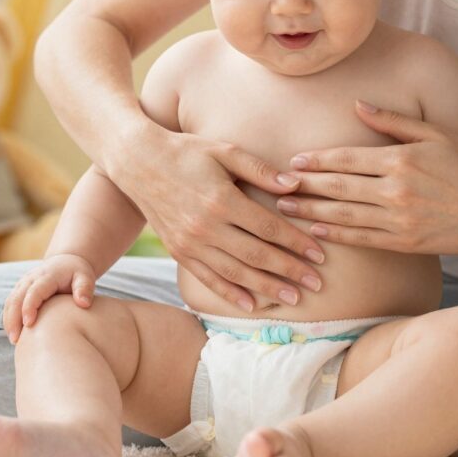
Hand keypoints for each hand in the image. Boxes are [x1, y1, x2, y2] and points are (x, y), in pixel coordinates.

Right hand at [4, 254, 96, 343]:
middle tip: (16, 340)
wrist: (66, 262)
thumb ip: (85, 288)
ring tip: (14, 341)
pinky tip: (14, 334)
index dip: (29, 307)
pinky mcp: (20, 290)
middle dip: (13, 319)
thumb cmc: (77, 273)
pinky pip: (10, 305)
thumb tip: (83, 304)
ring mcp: (23, 284)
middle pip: (16, 298)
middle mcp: (31, 278)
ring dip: (9, 321)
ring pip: (10, 302)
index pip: (34, 291)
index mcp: (47, 275)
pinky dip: (9, 319)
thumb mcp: (85, 277)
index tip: (29, 324)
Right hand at [108, 125, 326, 312]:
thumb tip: (295, 185)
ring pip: (236, 273)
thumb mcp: (225, 151)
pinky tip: (250, 305)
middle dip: (290, 271)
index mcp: (222, 200)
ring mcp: (190, 243)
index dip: (297, 243)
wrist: (137, 162)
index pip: (269, 228)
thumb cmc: (186, 151)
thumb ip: (260, 170)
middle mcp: (206, 227)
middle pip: (257, 255)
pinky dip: (230, 294)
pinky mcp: (178, 252)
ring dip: (267, 288)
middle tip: (317, 284)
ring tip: (293, 299)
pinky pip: (208, 278)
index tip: (319, 254)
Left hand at [278, 101, 457, 255]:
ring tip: (286, 208)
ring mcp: (400, 219)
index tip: (293, 161)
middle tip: (278, 185)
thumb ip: (393, 121)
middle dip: (305, 186)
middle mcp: (396, 190)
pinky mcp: (405, 243)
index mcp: (401, 159)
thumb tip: (358, 105)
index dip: (316, 161)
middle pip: (338, 187)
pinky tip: (317, 230)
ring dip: (311, 211)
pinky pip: (363, 238)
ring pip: (344, 215)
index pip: (347, 159)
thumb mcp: (435, 134)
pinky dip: (337, 234)